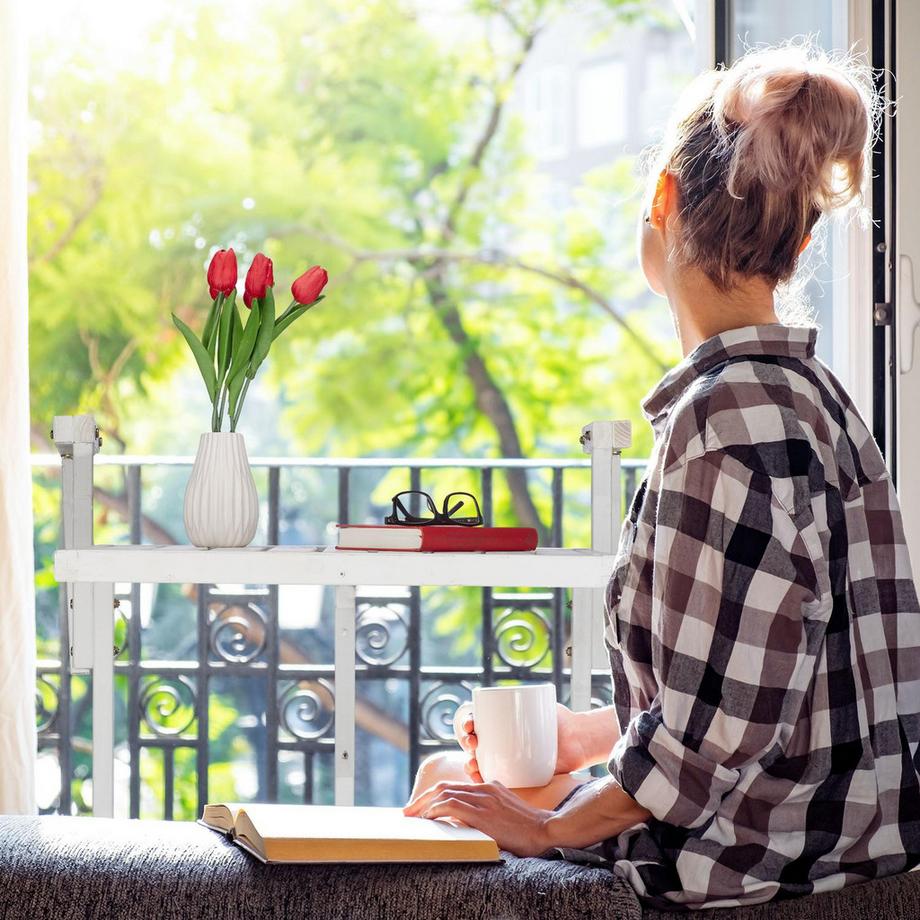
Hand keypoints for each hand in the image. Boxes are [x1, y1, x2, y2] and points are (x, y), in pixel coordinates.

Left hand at [403, 780, 553, 856]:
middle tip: (408, 811)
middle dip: (422, 799)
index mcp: (488, 786)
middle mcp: (484, 788)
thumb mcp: (505, 808)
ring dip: (424, 805)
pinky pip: (452, 805)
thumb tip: (467, 817)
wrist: (545, 830)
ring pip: (444, 793)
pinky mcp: (483, 812)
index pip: (453, 786)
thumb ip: (488, 806)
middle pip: (444, 787)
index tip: (422, 807)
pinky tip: (429, 818)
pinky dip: (436, 810)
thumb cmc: (527, 826)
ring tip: (413, 817)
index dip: (434, 795)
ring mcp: (483, 799)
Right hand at [457, 702, 588, 781]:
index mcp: (500, 721)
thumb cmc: (559, 718)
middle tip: (473, 742)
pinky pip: (492, 779)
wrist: (578, 741)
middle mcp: (497, 740)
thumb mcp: (544, 705)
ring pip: (477, 761)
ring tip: (473, 764)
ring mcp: (503, 759)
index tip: (470, 723)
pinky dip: (481, 781)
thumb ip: (535, 700)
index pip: (476, 719)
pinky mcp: (512, 776)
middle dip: (465, 741)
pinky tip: (479, 781)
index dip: (467, 721)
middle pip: (472, 740)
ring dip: (469, 763)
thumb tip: (527, 696)